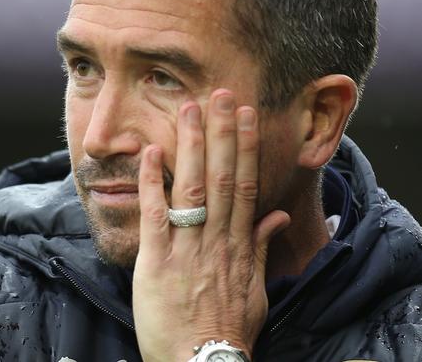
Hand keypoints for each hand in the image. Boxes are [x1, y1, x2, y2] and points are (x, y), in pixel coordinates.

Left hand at [132, 89, 290, 361]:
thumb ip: (262, 248)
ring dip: (191, 146)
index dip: (245, 148)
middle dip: (221, 134)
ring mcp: (187, 249)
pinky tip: (149, 152)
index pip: (245, 186)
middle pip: (222, 178)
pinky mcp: (156, 262)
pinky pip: (155, 216)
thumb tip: (275, 217)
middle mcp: (217, 240)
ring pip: (193, 189)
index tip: (244, 117)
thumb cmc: (226, 328)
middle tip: (220, 95)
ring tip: (190, 109)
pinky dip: (152, 182)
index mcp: (239, 245)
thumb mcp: (255, 289)